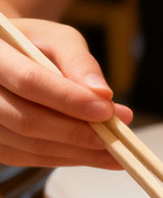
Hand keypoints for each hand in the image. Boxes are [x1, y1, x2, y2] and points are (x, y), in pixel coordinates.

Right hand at [0, 18, 131, 168]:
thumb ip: (79, 61)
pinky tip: (95, 155)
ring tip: (116, 150)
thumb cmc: (34, 45)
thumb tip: (103, 93)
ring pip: (28, 146)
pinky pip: (29, 158)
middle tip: (117, 135)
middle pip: (25, 120)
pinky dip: (66, 158)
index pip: (28, 81)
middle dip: (76, 132)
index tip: (107, 111)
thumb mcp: (57, 39)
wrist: (7, 60)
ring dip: (77, 152)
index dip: (69, 100)